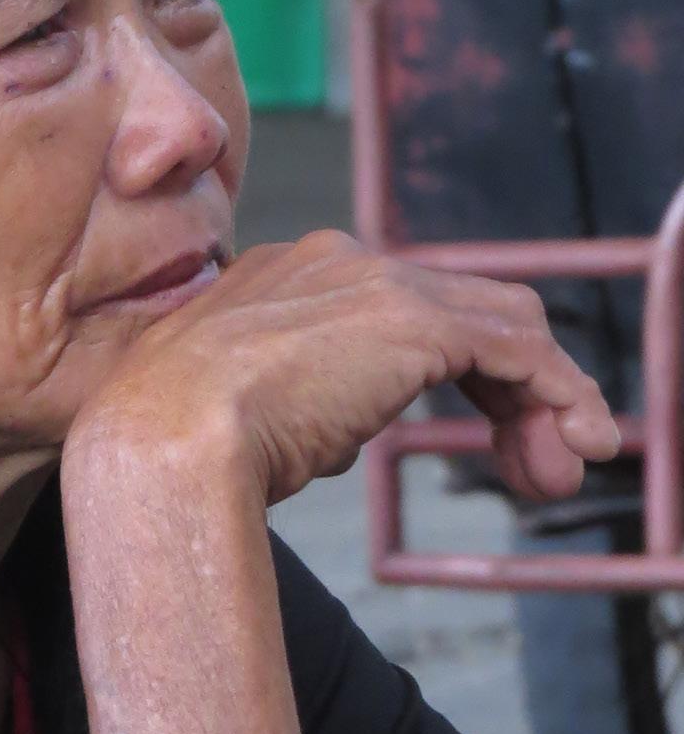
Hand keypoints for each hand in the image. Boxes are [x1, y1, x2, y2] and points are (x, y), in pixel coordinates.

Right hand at [71, 232, 620, 506]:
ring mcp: (374, 285)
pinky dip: (560, 397)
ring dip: (541, 401)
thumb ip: (279, 409)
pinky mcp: (418, 323)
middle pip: (456, 310)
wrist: (157, 444)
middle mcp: (329, 263)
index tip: (454, 436)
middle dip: (503, 390)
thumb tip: (319, 440)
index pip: (392, 305)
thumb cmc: (162, 453)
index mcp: (274, 279)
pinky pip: (520, 354)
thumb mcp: (222, 417)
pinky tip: (577, 444)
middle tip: (528, 463)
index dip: (440, 372)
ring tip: (555, 470)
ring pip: (501, 325)